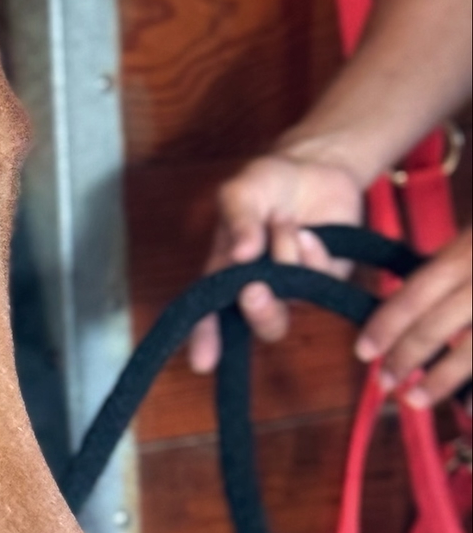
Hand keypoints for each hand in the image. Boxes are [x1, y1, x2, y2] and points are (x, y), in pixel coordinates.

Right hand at [187, 148, 363, 373]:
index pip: (209, 313)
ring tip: (283, 223)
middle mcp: (257, 286)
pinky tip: (308, 232)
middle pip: (258, 322)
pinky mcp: (327, 279)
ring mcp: (294, 286)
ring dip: (286, 260)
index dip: (205, 339)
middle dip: (257, 310)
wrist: (317, 168)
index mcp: (224, 272)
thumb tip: (241, 254)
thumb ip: (237, 218)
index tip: (204, 363)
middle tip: (254, 288)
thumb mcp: (242, 190)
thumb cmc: (269, 182)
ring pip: (291, 300)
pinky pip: (321, 281)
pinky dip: (313, 254)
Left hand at [356, 225, 472, 407]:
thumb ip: (448, 270)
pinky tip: (469, 406)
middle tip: (383, 382)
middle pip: (437, 323)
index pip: (417, 291)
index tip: (364, 351)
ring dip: (441, 378)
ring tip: (414, 400)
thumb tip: (401, 313)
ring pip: (471, 348)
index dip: (387, 324)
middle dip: (405, 356)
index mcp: (469, 251)